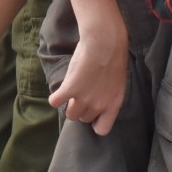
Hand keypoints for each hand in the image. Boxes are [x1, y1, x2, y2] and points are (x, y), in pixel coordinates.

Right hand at [48, 20, 128, 135]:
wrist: (104, 42)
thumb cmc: (113, 56)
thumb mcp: (117, 81)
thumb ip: (107, 94)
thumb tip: (99, 97)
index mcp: (114, 104)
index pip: (102, 129)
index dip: (95, 122)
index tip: (92, 113)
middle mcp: (99, 105)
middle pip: (84, 119)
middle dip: (82, 109)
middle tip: (80, 95)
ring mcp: (84, 99)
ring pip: (70, 114)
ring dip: (68, 105)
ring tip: (70, 94)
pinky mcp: (69, 89)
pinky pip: (55, 102)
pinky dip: (55, 98)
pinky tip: (58, 92)